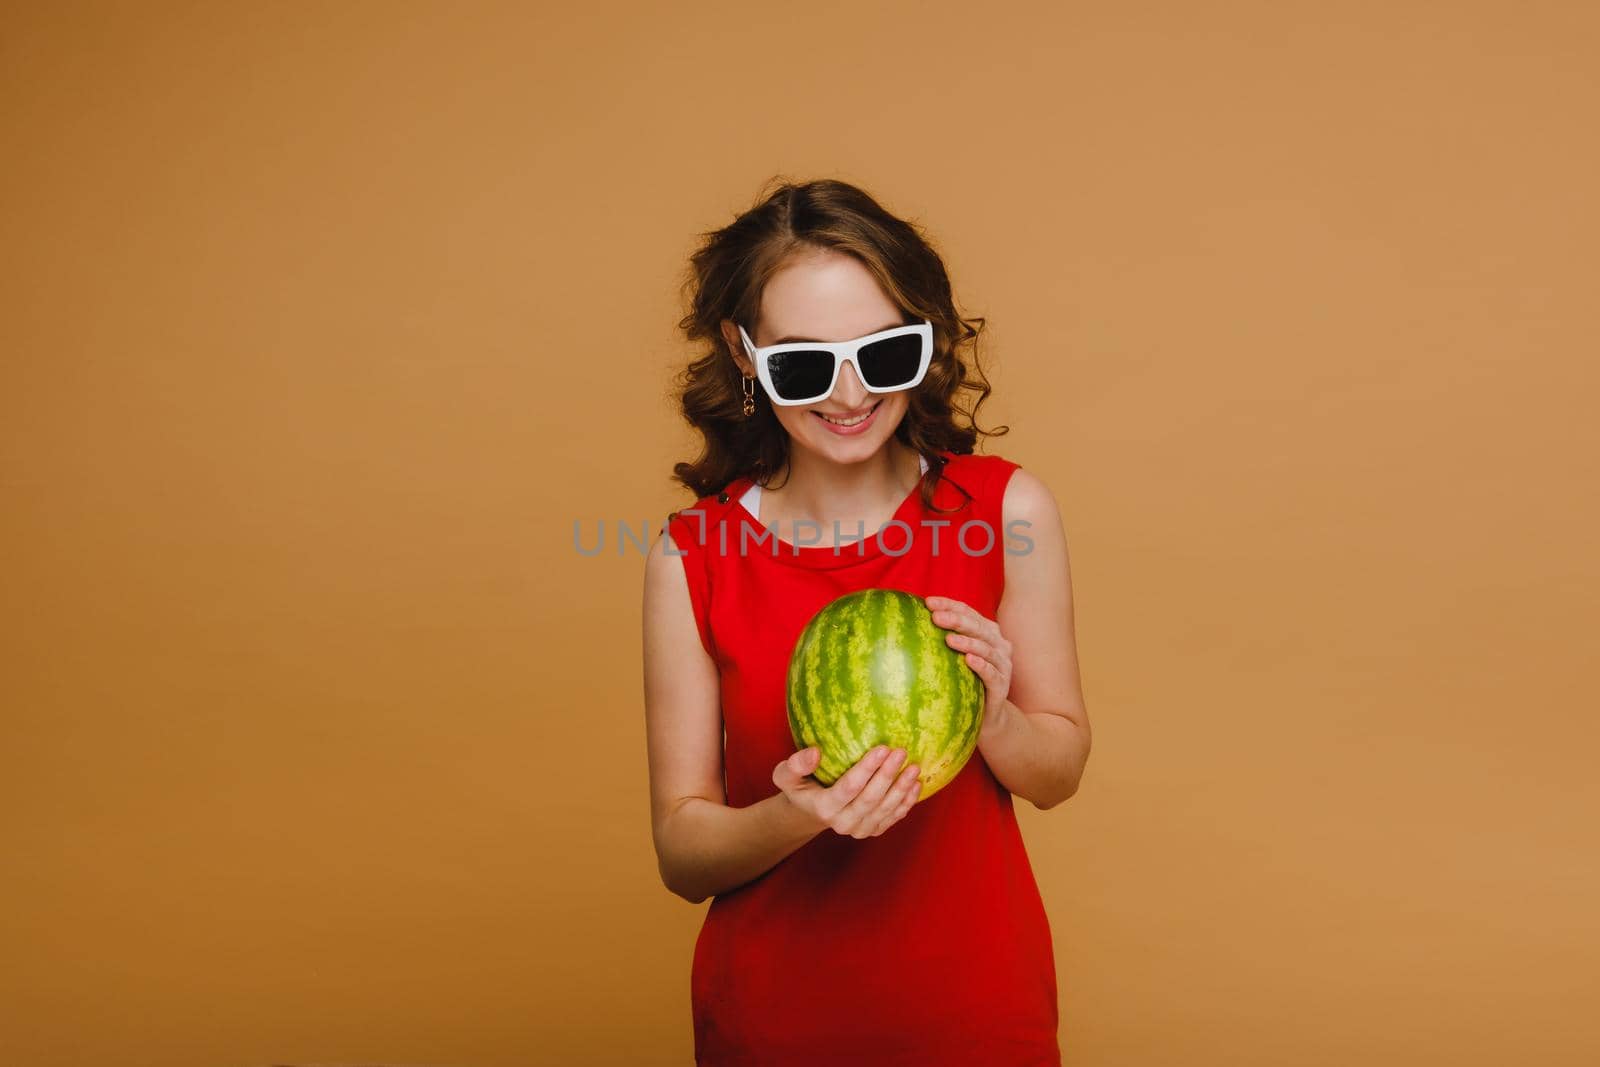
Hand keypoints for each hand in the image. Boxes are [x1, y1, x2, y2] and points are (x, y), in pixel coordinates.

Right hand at [773, 744, 921, 838]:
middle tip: (901, 752)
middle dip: (888, 775)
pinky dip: (907, 801)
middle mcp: (843, 823)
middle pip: (871, 799)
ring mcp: (860, 829)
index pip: (849, 788)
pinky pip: (893, 817)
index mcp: (824, 808)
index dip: (867, 769)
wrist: (812, 811)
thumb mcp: (786, 775)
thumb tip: (815, 753)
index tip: (882, 748)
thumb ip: (795, 764)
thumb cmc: (800, 786)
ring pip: (885, 809)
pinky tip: (916, 784)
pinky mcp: (873, 830)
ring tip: (914, 766)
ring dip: (902, 788)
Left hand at [925, 595, 1011, 726]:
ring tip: (949, 639)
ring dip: (968, 642)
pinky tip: (968, 661)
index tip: (928, 602)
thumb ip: (942, 638)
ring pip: (987, 648)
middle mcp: (998, 644)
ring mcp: (1003, 665)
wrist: (988, 715)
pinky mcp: (1002, 686)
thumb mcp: (954, 658)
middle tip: (935, 617)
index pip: (968, 612)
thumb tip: (908, 620)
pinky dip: (981, 666)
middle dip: (957, 620)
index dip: (949, 605)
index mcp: (987, 632)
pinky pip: (992, 674)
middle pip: (978, 627)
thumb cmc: (966, 681)